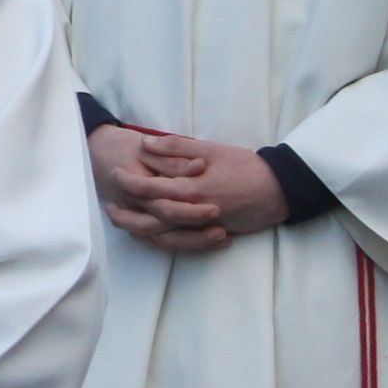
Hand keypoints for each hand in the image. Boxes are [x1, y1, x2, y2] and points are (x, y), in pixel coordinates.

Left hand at [92, 124, 284, 251]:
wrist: (278, 190)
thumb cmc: (245, 166)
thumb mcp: (211, 149)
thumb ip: (176, 148)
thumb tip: (145, 144)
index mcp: (191, 187)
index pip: (150, 188)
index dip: (129, 182)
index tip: (115, 173)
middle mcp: (192, 212)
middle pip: (150, 217)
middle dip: (127, 212)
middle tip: (109, 204)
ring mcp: (201, 227)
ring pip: (162, 235)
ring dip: (140, 229)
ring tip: (123, 222)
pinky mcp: (209, 235)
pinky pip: (180, 243)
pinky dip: (161, 240)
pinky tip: (150, 233)